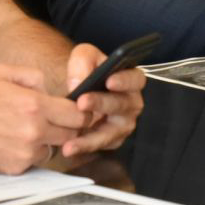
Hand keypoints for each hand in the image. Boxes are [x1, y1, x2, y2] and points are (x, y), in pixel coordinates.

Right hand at [0, 64, 89, 173]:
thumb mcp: (3, 73)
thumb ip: (33, 76)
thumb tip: (51, 89)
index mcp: (33, 104)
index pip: (76, 114)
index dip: (81, 112)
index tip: (79, 110)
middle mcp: (33, 131)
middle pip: (71, 135)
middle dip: (68, 127)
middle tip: (55, 119)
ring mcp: (24, 153)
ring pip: (54, 149)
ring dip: (48, 140)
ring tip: (26, 128)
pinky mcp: (14, 169)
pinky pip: (34, 161)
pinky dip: (29, 153)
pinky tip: (12, 140)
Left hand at [58, 44, 144, 158]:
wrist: (73, 89)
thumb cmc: (84, 70)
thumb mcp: (83, 56)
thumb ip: (82, 62)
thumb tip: (78, 83)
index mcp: (130, 80)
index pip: (136, 79)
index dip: (125, 81)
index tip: (109, 81)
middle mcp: (130, 103)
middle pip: (122, 105)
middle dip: (102, 104)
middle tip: (81, 103)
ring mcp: (122, 124)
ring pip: (111, 133)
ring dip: (91, 137)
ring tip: (71, 140)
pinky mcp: (111, 140)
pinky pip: (100, 145)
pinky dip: (84, 147)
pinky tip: (69, 148)